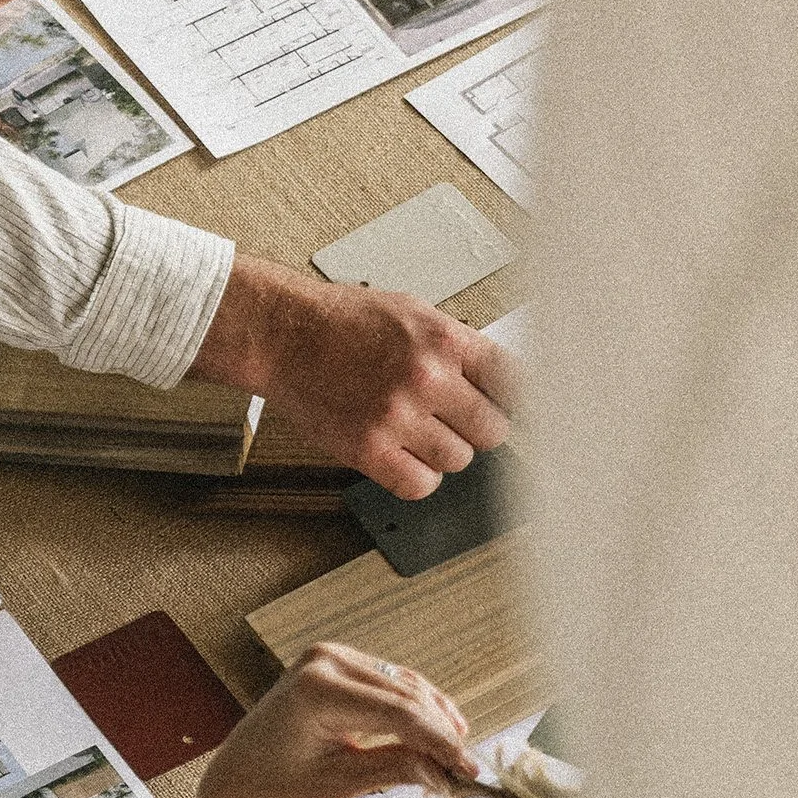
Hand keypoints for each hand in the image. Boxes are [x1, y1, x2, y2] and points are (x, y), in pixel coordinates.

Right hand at [189, 252, 517, 499]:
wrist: (283, 335)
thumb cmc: (342, 322)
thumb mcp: (411, 312)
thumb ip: (456, 346)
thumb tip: (497, 381)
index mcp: (444, 339)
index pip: (513, 382)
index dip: (511, 399)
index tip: (506, 408)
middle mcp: (426, 377)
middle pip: (492, 429)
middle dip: (478, 428)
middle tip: (457, 422)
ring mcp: (397, 416)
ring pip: (458, 460)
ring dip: (444, 453)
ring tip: (419, 434)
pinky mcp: (367, 449)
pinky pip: (419, 485)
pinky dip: (417, 477)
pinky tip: (404, 457)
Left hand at [191, 644, 476, 797]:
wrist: (240, 773)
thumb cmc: (278, 784)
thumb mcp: (339, 784)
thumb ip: (394, 771)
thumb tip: (446, 773)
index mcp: (317, 691)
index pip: (398, 714)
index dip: (440, 742)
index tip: (468, 771)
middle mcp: (325, 661)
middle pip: (406, 696)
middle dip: (441, 733)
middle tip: (468, 770)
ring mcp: (331, 656)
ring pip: (404, 685)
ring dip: (435, 718)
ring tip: (459, 755)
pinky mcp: (338, 661)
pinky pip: (390, 681)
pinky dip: (417, 705)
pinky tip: (445, 727)